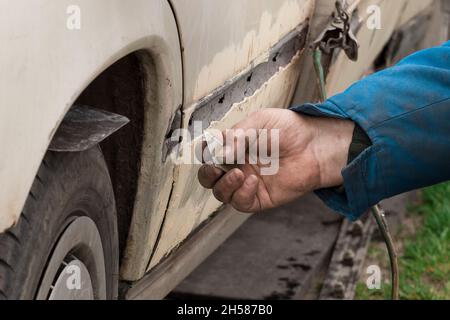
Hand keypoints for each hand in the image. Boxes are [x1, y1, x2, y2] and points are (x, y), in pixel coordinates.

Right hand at [198, 108, 353, 212]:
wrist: (314, 146)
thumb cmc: (289, 129)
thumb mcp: (259, 122)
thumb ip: (236, 136)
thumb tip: (218, 153)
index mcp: (233, 147)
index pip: (208, 154)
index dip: (204, 153)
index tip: (209, 149)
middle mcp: (237, 166)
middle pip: (209, 178)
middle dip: (207, 175)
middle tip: (214, 168)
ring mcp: (247, 183)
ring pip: (221, 193)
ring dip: (224, 185)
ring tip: (238, 173)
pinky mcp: (260, 198)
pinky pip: (241, 203)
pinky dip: (241, 194)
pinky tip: (253, 181)